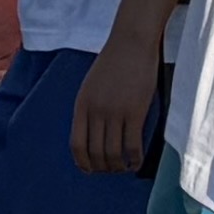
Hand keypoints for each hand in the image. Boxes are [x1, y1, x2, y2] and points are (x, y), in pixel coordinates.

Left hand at [71, 35, 164, 177]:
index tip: (89, 170)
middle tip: (110, 170)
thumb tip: (92, 133)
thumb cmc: (113, 62)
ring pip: (113, 153)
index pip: (76, 144)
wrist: (131, 42)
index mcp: (82, 105)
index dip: (82, 162)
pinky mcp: (135, 112)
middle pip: (95, 153)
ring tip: (123, 168)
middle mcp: (96, 112)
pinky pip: (133, 146)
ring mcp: (115, 113)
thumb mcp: (91, 85)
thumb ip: (89, 108)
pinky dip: (134, 159)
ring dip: (118, 166)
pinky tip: (136, 162)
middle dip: (102, 168)